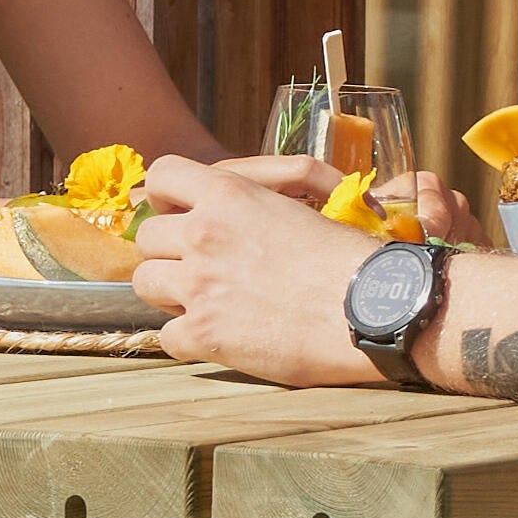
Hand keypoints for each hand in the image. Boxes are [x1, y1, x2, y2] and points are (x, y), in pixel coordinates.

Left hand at [134, 151, 396, 382]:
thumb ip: (266, 190)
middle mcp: (204, 235)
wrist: (374, 307)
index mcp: (230, 194)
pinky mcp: (206, 334)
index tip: (180, 215)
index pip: (162, 177)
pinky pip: (167, 337)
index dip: (165, 197)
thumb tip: (231, 195)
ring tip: (203, 302)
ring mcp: (200, 285)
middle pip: (146, 237)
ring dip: (169, 293)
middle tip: (198, 267)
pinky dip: (187, 341)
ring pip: (143, 283)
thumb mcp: (309, 199)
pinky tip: (217, 339)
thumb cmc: (354, 254)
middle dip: (167, 252)